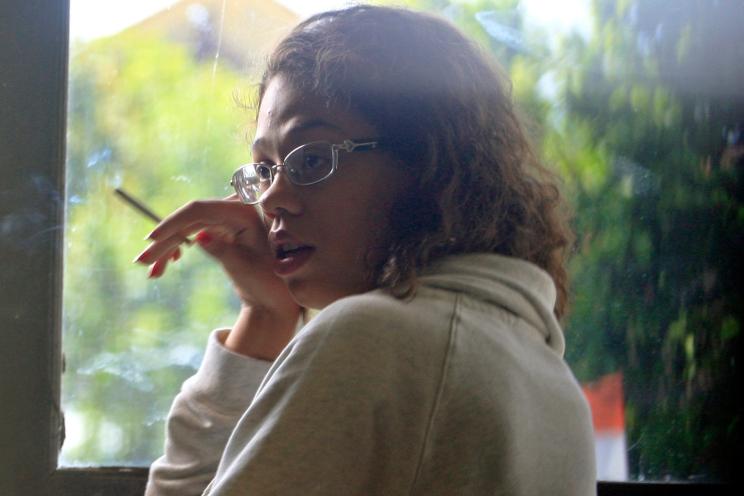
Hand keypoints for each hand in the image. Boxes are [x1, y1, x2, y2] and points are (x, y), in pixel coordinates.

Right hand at [134, 196, 299, 320]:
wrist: (276, 298)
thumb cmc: (267, 283)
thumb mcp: (244, 268)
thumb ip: (223, 250)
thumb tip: (199, 236)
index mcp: (244, 212)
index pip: (200, 210)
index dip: (173, 223)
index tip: (151, 240)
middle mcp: (235, 210)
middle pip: (189, 220)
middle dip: (165, 242)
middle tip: (142, 262)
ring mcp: (227, 220)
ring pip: (188, 229)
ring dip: (168, 249)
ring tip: (152, 272)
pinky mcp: (222, 231)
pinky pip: (194, 235)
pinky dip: (179, 249)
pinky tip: (170, 263)